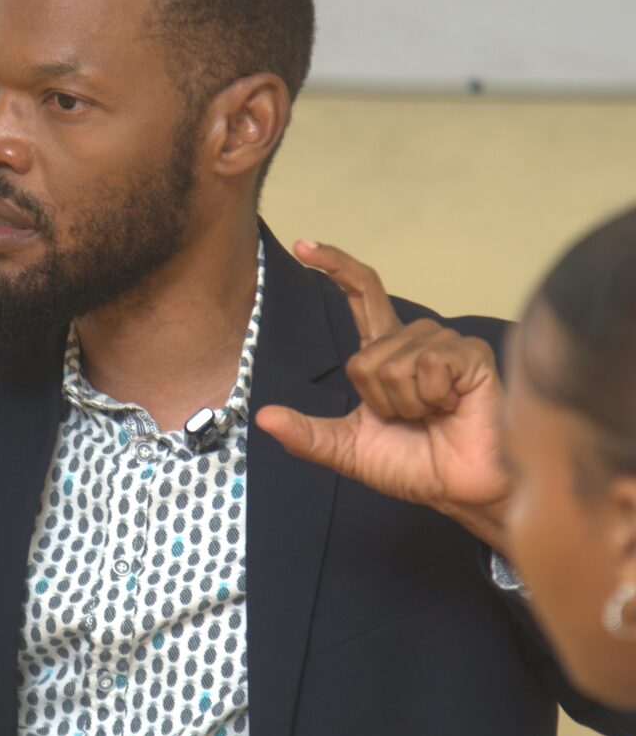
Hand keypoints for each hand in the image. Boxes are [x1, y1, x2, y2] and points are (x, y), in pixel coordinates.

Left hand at [256, 242, 511, 548]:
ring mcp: (445, 345)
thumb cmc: (413, 465)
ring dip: (405, 403)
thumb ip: (306, 435)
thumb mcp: (347, 450)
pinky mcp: (472, 356)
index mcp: (385, 354)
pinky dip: (431, 398)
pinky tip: (452, 408)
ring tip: (432, 416)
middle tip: (408, 420)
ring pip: (394, 362)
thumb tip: (263, 417)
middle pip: (366, 354)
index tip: (303, 246)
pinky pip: (427, 367)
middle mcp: (414, 341)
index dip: (335, 266)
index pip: (361, 294)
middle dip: (378, 399)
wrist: (459, 489)